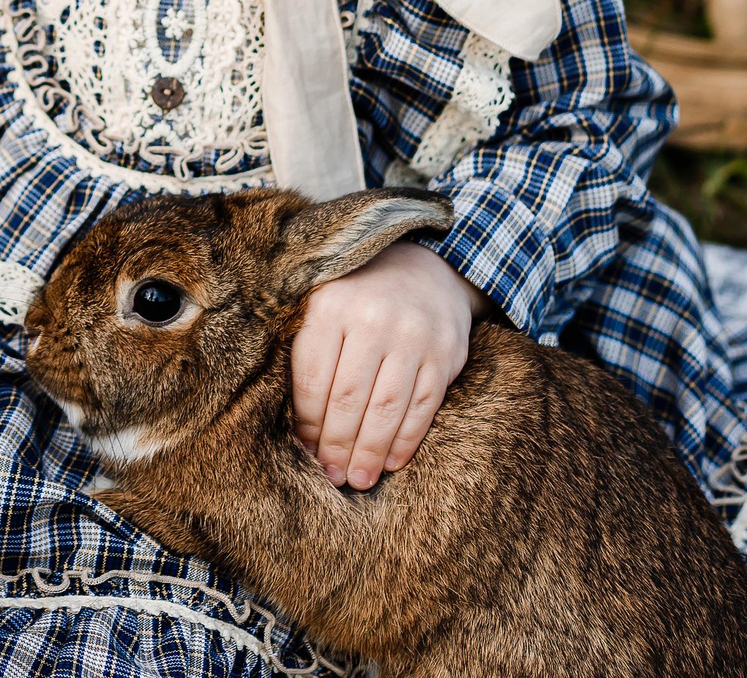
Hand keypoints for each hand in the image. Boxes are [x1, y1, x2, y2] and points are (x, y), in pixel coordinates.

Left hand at [290, 240, 476, 489]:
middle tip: (331, 476)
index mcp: (332, 306)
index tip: (305, 451)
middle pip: (348, 399)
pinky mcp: (445, 354)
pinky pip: (423, 407)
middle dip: (337, 446)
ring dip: (370, 452)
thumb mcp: (326, 306)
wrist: (427, 267)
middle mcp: (373, 319)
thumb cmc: (361, 297)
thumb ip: (311, 353)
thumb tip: (301, 427)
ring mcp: (413, 337)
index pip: (313, 380)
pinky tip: (391, 462)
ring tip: (358, 479)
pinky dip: (406, 441)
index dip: (307, 424)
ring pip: (386, 409)